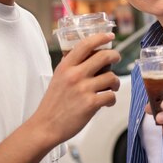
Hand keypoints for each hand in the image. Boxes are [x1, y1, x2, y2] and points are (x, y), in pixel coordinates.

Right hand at [31, 32, 120, 146]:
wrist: (46, 126)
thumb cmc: (53, 102)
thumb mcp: (58, 77)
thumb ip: (71, 65)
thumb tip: (87, 53)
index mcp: (66, 66)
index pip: (85, 44)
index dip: (100, 37)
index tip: (110, 36)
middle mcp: (75, 75)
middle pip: (104, 57)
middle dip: (115, 56)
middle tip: (117, 59)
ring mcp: (83, 89)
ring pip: (111, 77)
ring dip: (115, 82)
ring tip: (111, 87)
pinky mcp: (90, 104)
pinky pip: (111, 95)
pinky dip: (112, 99)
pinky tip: (106, 102)